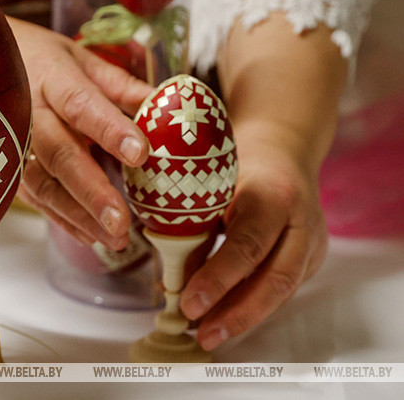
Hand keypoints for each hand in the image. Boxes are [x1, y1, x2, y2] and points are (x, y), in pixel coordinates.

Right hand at [8, 17, 153, 249]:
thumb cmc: (39, 60)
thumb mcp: (80, 59)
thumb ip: (120, 85)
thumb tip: (166, 104)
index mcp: (51, 77)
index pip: (80, 104)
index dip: (109, 129)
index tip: (140, 153)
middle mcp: (27, 112)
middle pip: (58, 154)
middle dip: (91, 190)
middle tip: (122, 220)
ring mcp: (11, 143)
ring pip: (42, 184)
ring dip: (77, 215)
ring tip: (114, 238)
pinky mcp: (4, 167)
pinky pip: (33, 197)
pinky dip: (61, 218)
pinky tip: (90, 235)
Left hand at [180, 126, 328, 350]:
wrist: (283, 151)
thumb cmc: (239, 166)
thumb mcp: (212, 185)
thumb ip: (196, 228)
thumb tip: (171, 283)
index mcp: (273, 195)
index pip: (248, 245)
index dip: (218, 279)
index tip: (190, 304)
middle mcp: (301, 221)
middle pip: (276, 278)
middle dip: (238, 313)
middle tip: (203, 333)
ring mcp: (312, 242)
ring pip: (282, 290)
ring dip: (244, 316)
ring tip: (209, 333)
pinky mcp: (311, 258)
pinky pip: (281, 288)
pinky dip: (251, 305)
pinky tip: (224, 318)